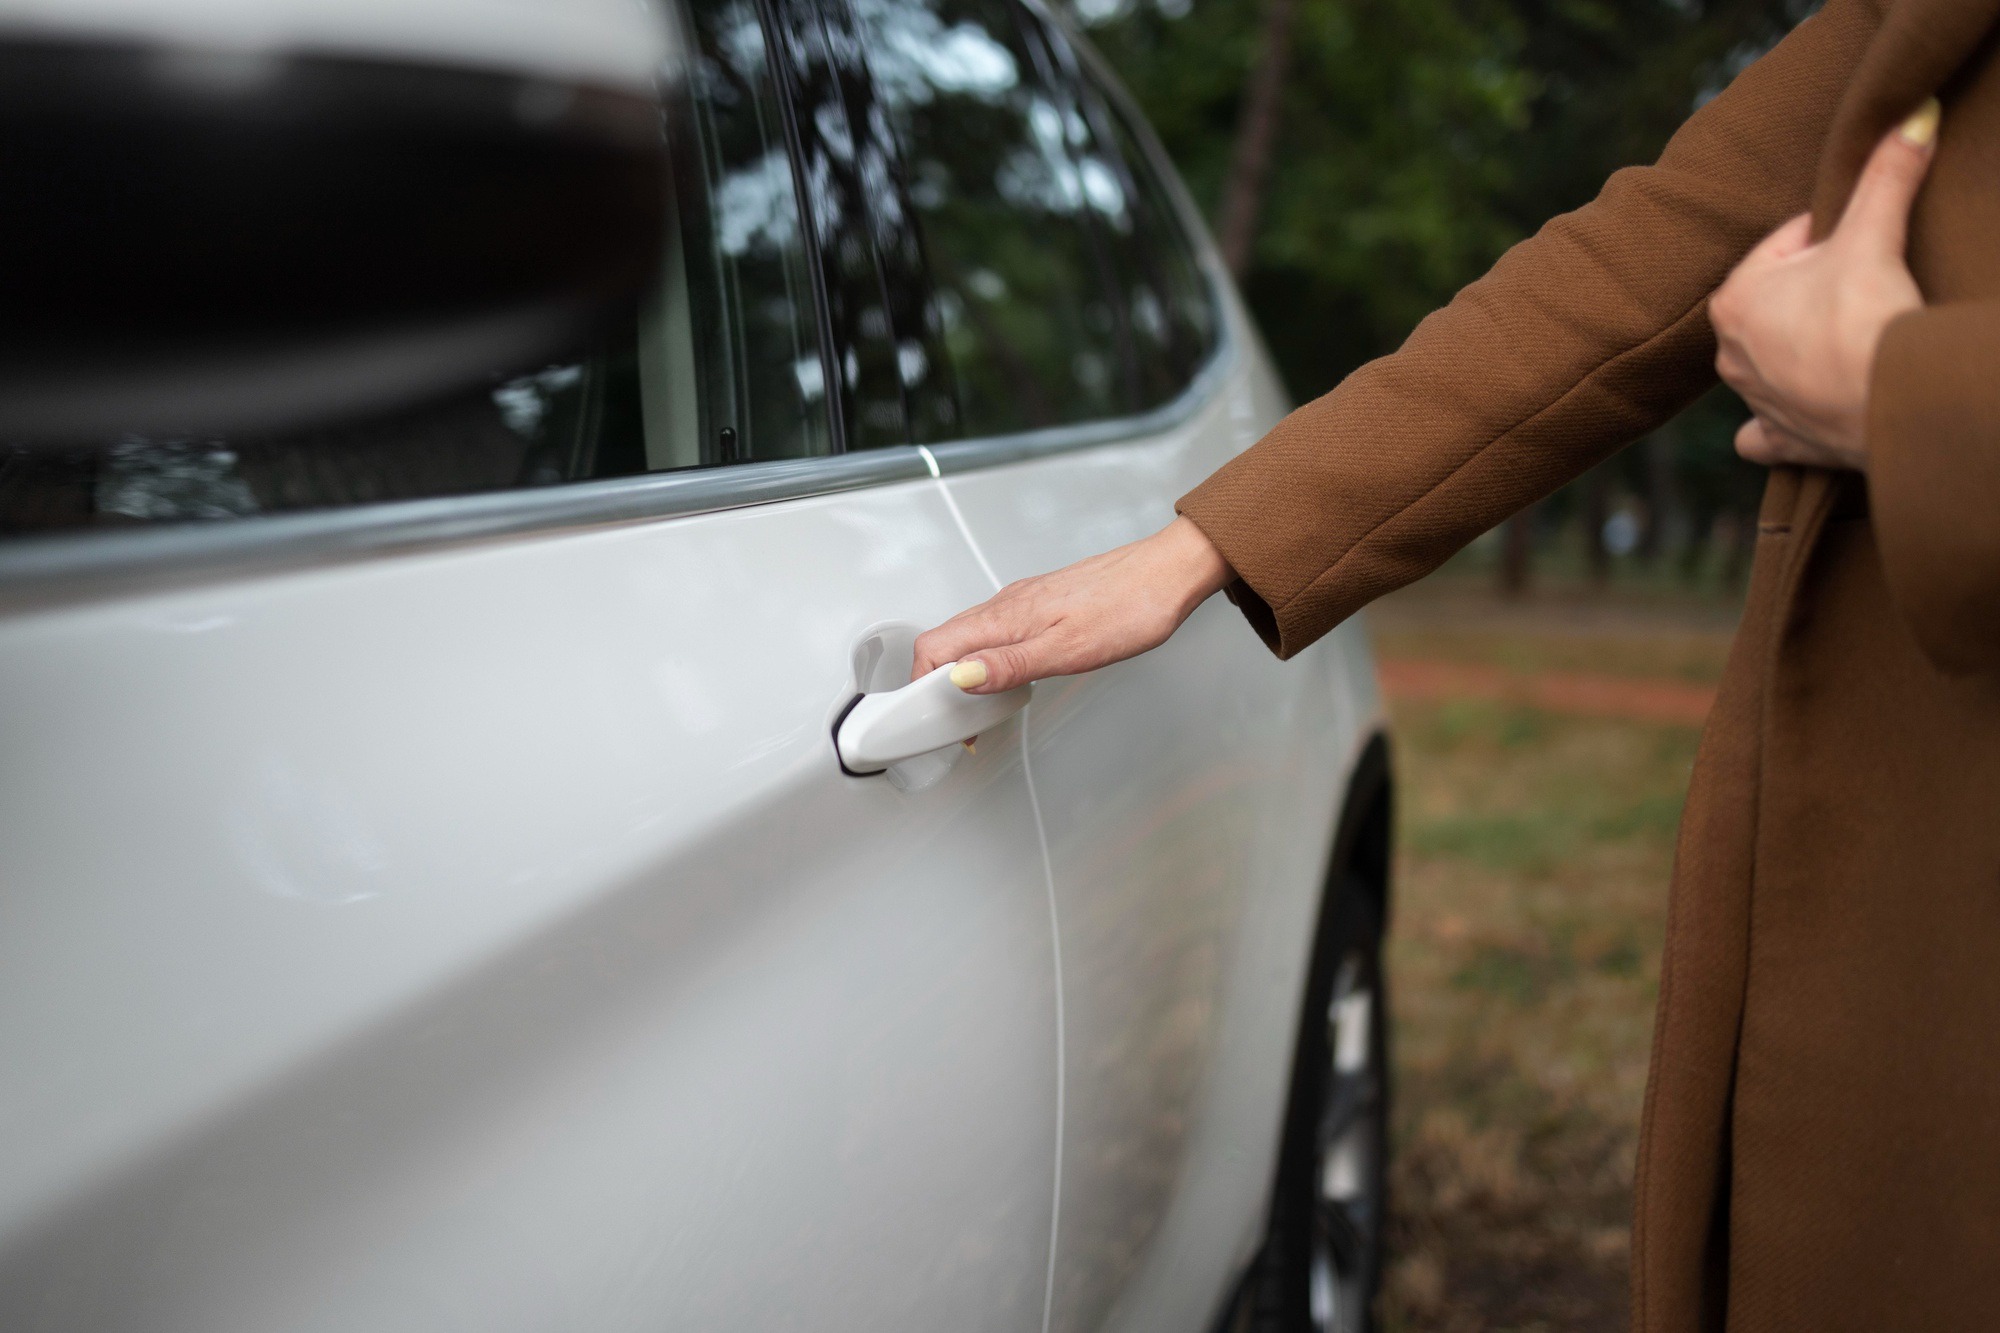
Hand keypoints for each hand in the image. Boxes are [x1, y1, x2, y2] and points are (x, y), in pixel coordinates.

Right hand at [913, 516, 1234, 692]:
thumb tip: (960, 677)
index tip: (933, 719)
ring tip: (976, 710)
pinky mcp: (1041, 605)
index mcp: (1005, 616)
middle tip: (955, 724)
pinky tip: (1005, 678)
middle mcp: (1006, 605)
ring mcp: (1022, 603)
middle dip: (935, 685)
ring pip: (969, 638)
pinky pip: (995, 633)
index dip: (922, 684)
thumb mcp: (1067, 649)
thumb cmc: (1129, 607)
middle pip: (945, 642)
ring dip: (961, 674)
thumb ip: (1009, 665)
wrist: (1168, 575)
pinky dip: (986, 660)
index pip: (934, 646)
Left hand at [1711, 98, 1939, 471]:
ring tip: (1846, 341)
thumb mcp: (1873, 233)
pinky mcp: (1781, 441)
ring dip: (1798, 351)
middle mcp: (1728, 354)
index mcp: (1733, 299)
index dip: (1833, 237)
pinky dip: (1776, 424)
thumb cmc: (1865, 315)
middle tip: (1863, 290)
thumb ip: (1888, 173)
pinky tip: (1792, 413)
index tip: (1863, 243)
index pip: (1786, 244)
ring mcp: (1752, 401)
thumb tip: (1915, 113)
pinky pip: (1765, 434)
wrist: (1889, 401)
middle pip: (1780, 303)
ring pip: (1769, 363)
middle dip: (1815, 293)